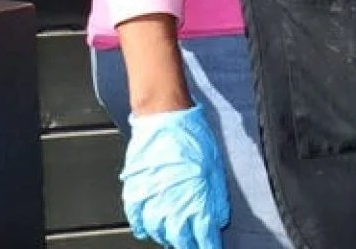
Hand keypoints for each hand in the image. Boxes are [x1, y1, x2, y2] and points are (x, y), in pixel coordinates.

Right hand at [122, 103, 229, 248]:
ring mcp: (151, 201)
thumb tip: (220, 218)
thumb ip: (217, 197)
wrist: (164, 119)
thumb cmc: (192, 138)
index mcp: (196, 202)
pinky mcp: (134, 193)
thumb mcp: (216, 168)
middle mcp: (171, 207)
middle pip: (179, 240)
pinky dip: (143, 228)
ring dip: (168, 237)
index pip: (204, 238)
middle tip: (195, 245)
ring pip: (158, 232)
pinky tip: (148, 230)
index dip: (209, 246)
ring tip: (175, 238)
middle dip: (188, 245)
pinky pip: (137, 220)